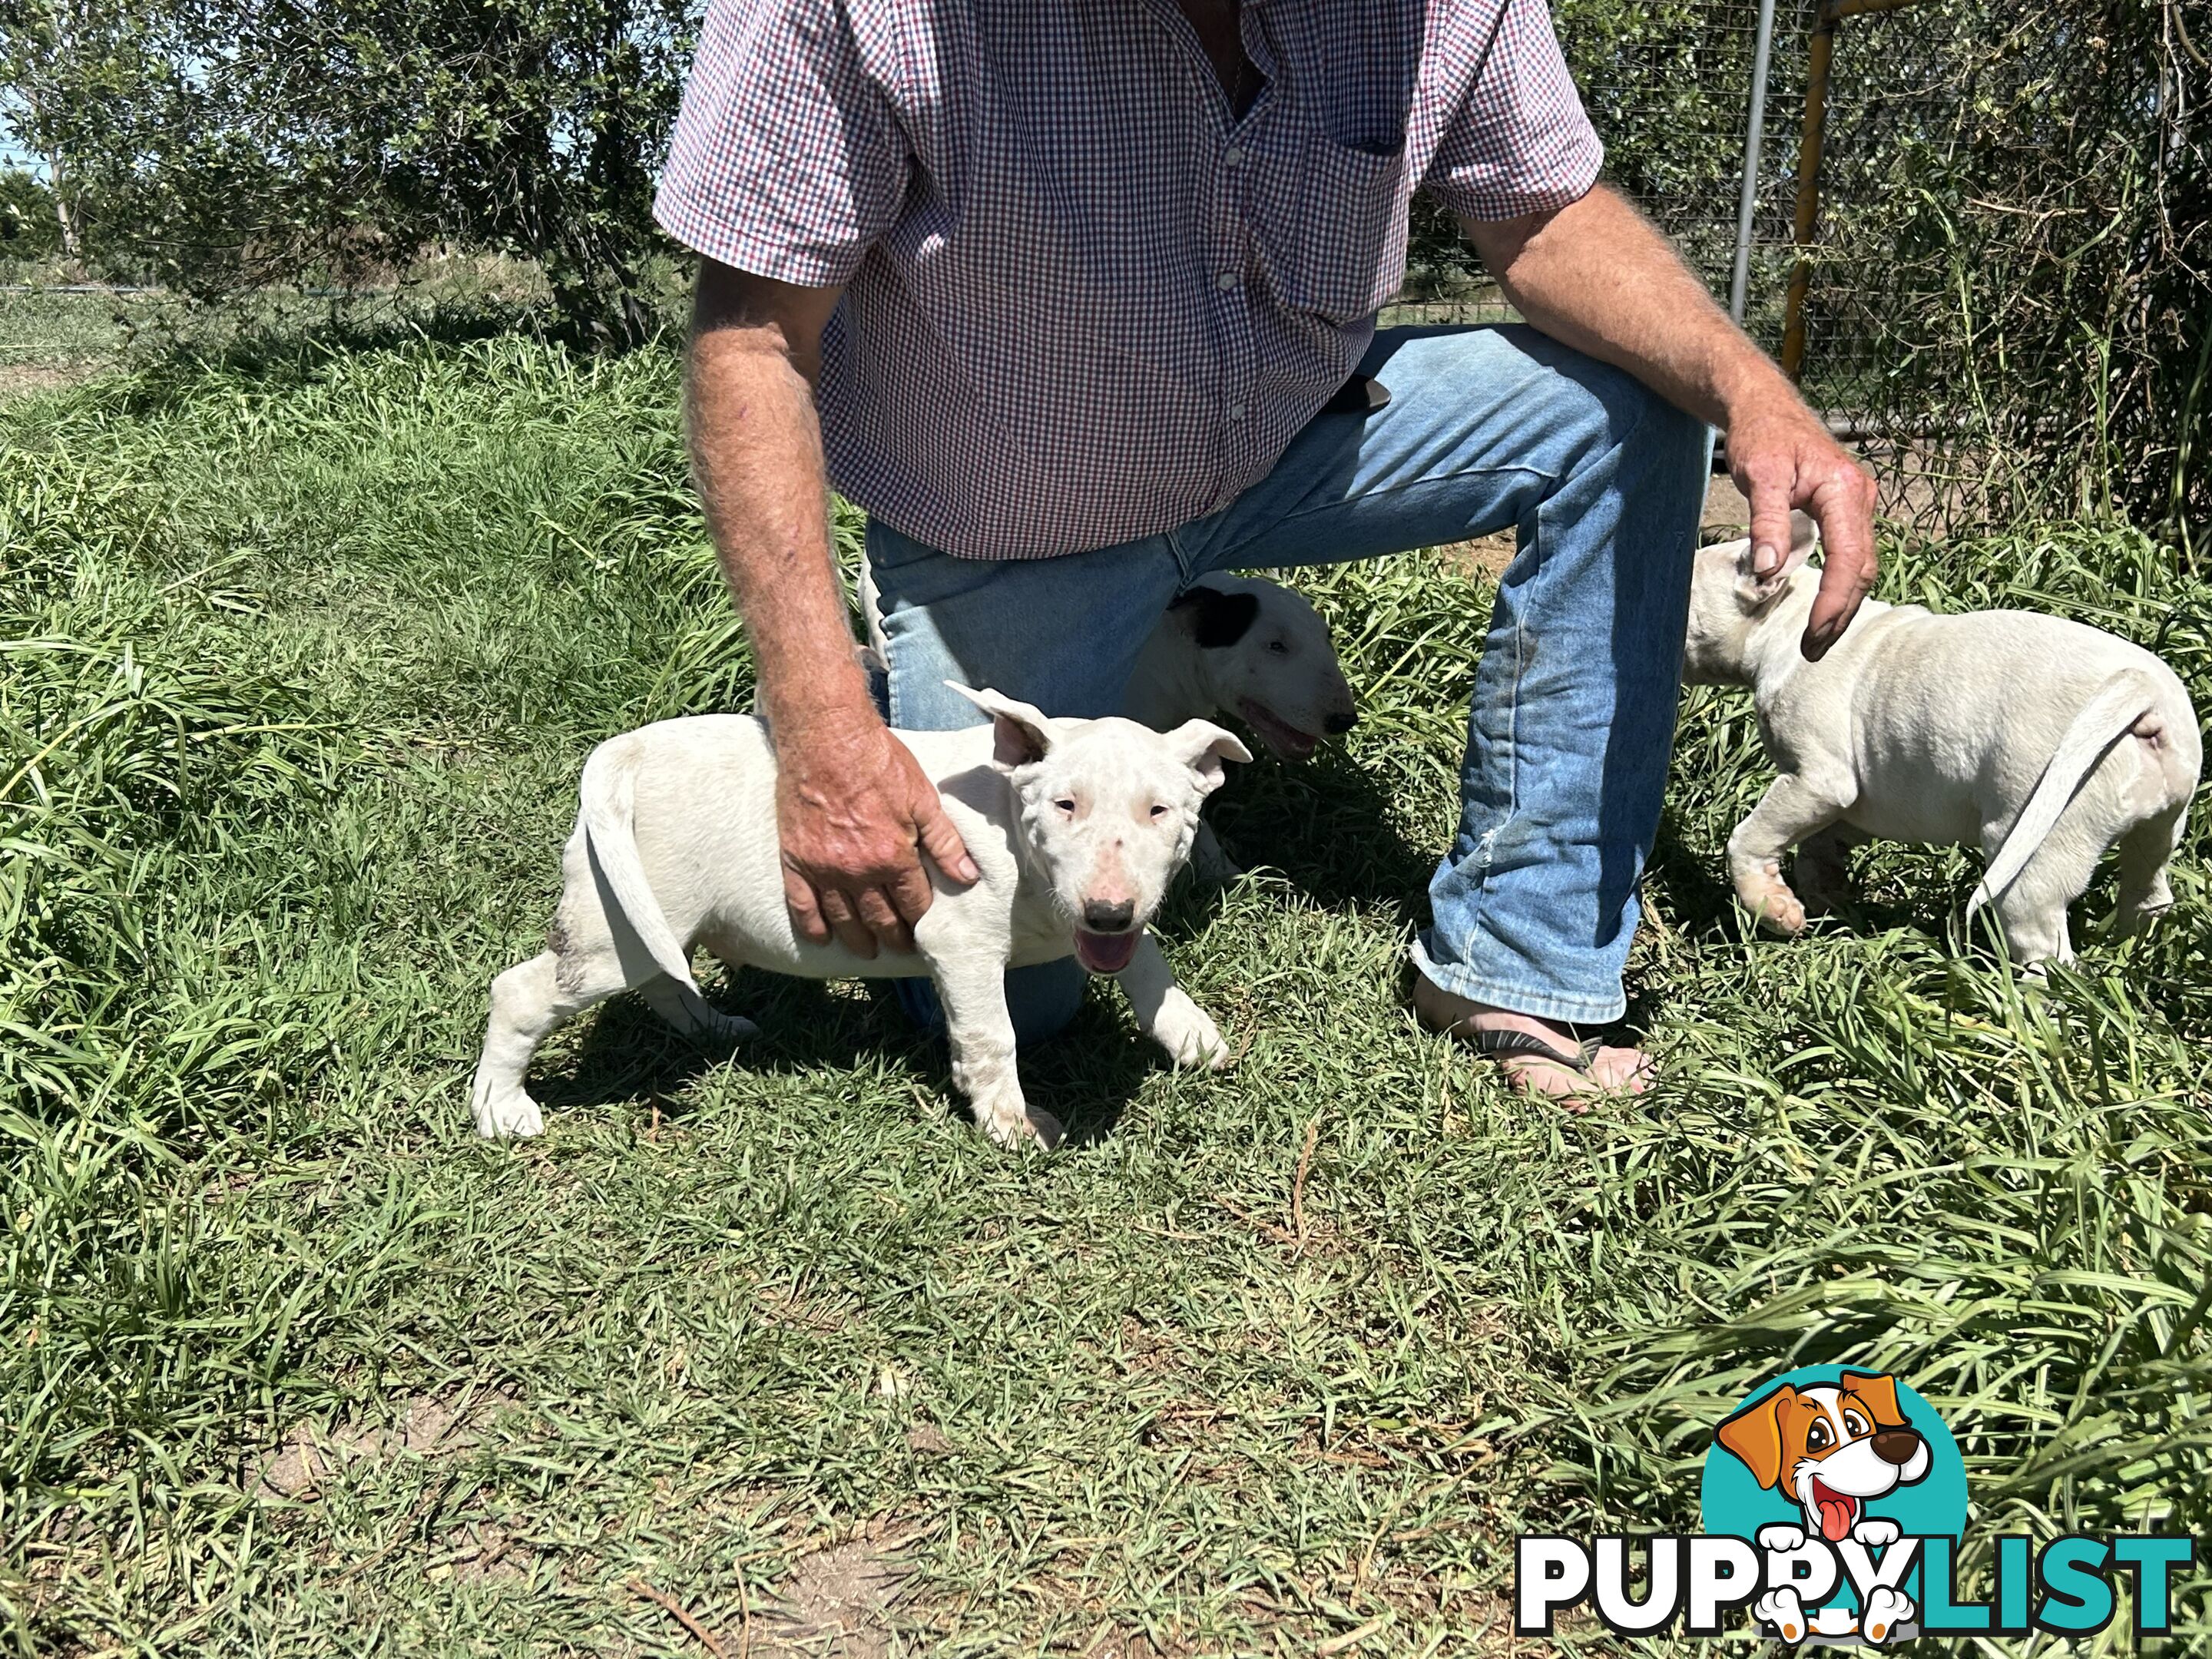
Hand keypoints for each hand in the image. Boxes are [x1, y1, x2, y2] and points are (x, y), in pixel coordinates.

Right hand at [774, 712, 979, 955]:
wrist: (825, 736)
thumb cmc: (878, 761)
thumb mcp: (923, 797)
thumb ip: (944, 841)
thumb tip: (967, 876)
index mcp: (893, 857)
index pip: (913, 904)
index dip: (921, 921)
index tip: (926, 932)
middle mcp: (857, 871)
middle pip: (879, 918)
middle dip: (893, 936)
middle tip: (900, 947)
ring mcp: (823, 869)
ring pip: (842, 919)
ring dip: (858, 939)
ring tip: (868, 951)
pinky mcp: (795, 859)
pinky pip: (802, 904)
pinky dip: (812, 926)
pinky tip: (822, 938)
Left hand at [1725, 391, 1879, 659]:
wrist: (1764, 407)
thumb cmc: (1762, 436)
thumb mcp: (1759, 476)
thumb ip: (1766, 522)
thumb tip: (1770, 571)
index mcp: (1845, 491)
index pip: (1848, 559)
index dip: (1833, 601)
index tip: (1813, 634)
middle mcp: (1861, 498)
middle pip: (1861, 568)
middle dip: (1840, 613)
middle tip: (1813, 651)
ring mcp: (1857, 503)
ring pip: (1860, 564)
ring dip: (1842, 604)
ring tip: (1817, 640)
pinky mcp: (1846, 508)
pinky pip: (1852, 554)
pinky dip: (1840, 585)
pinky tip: (1825, 608)